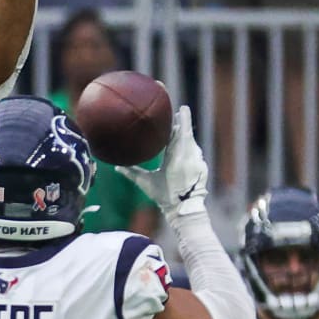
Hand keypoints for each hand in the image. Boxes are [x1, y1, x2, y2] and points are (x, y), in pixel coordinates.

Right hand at [116, 105, 209, 221]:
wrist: (185, 209)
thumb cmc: (164, 196)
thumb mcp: (146, 183)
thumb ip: (131, 173)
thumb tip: (116, 167)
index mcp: (175, 158)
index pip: (179, 134)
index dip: (181, 120)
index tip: (182, 108)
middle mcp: (189, 157)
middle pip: (187, 134)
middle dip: (183, 123)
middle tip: (181, 111)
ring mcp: (198, 161)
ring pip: (192, 143)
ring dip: (185, 136)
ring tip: (179, 129)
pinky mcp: (202, 166)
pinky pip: (195, 152)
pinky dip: (190, 148)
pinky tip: (184, 148)